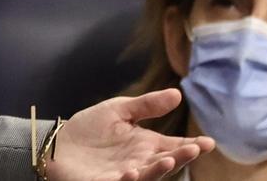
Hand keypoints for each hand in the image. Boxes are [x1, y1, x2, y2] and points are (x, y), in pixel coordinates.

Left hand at [46, 88, 214, 180]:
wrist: (59, 143)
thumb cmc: (89, 128)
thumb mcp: (119, 110)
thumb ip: (147, 105)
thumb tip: (178, 94)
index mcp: (146, 145)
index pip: (174, 146)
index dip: (191, 145)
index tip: (208, 142)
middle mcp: (140, 162)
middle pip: (166, 162)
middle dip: (181, 157)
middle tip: (194, 148)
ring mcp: (125, 175)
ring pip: (148, 175)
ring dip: (158, 170)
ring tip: (168, 159)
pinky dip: (129, 179)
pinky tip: (131, 171)